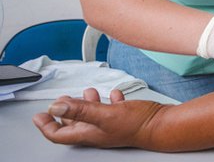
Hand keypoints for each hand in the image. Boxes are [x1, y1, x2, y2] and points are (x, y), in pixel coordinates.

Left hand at [33, 88, 164, 148]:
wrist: (161, 124)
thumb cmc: (137, 123)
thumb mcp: (105, 114)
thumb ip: (81, 110)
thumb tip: (56, 107)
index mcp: (90, 133)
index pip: (60, 134)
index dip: (46, 126)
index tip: (39, 115)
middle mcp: (98, 131)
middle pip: (74, 126)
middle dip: (64, 113)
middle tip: (58, 103)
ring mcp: (111, 125)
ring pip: (91, 116)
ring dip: (85, 104)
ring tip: (84, 93)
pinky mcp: (124, 117)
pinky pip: (111, 109)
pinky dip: (107, 101)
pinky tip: (112, 94)